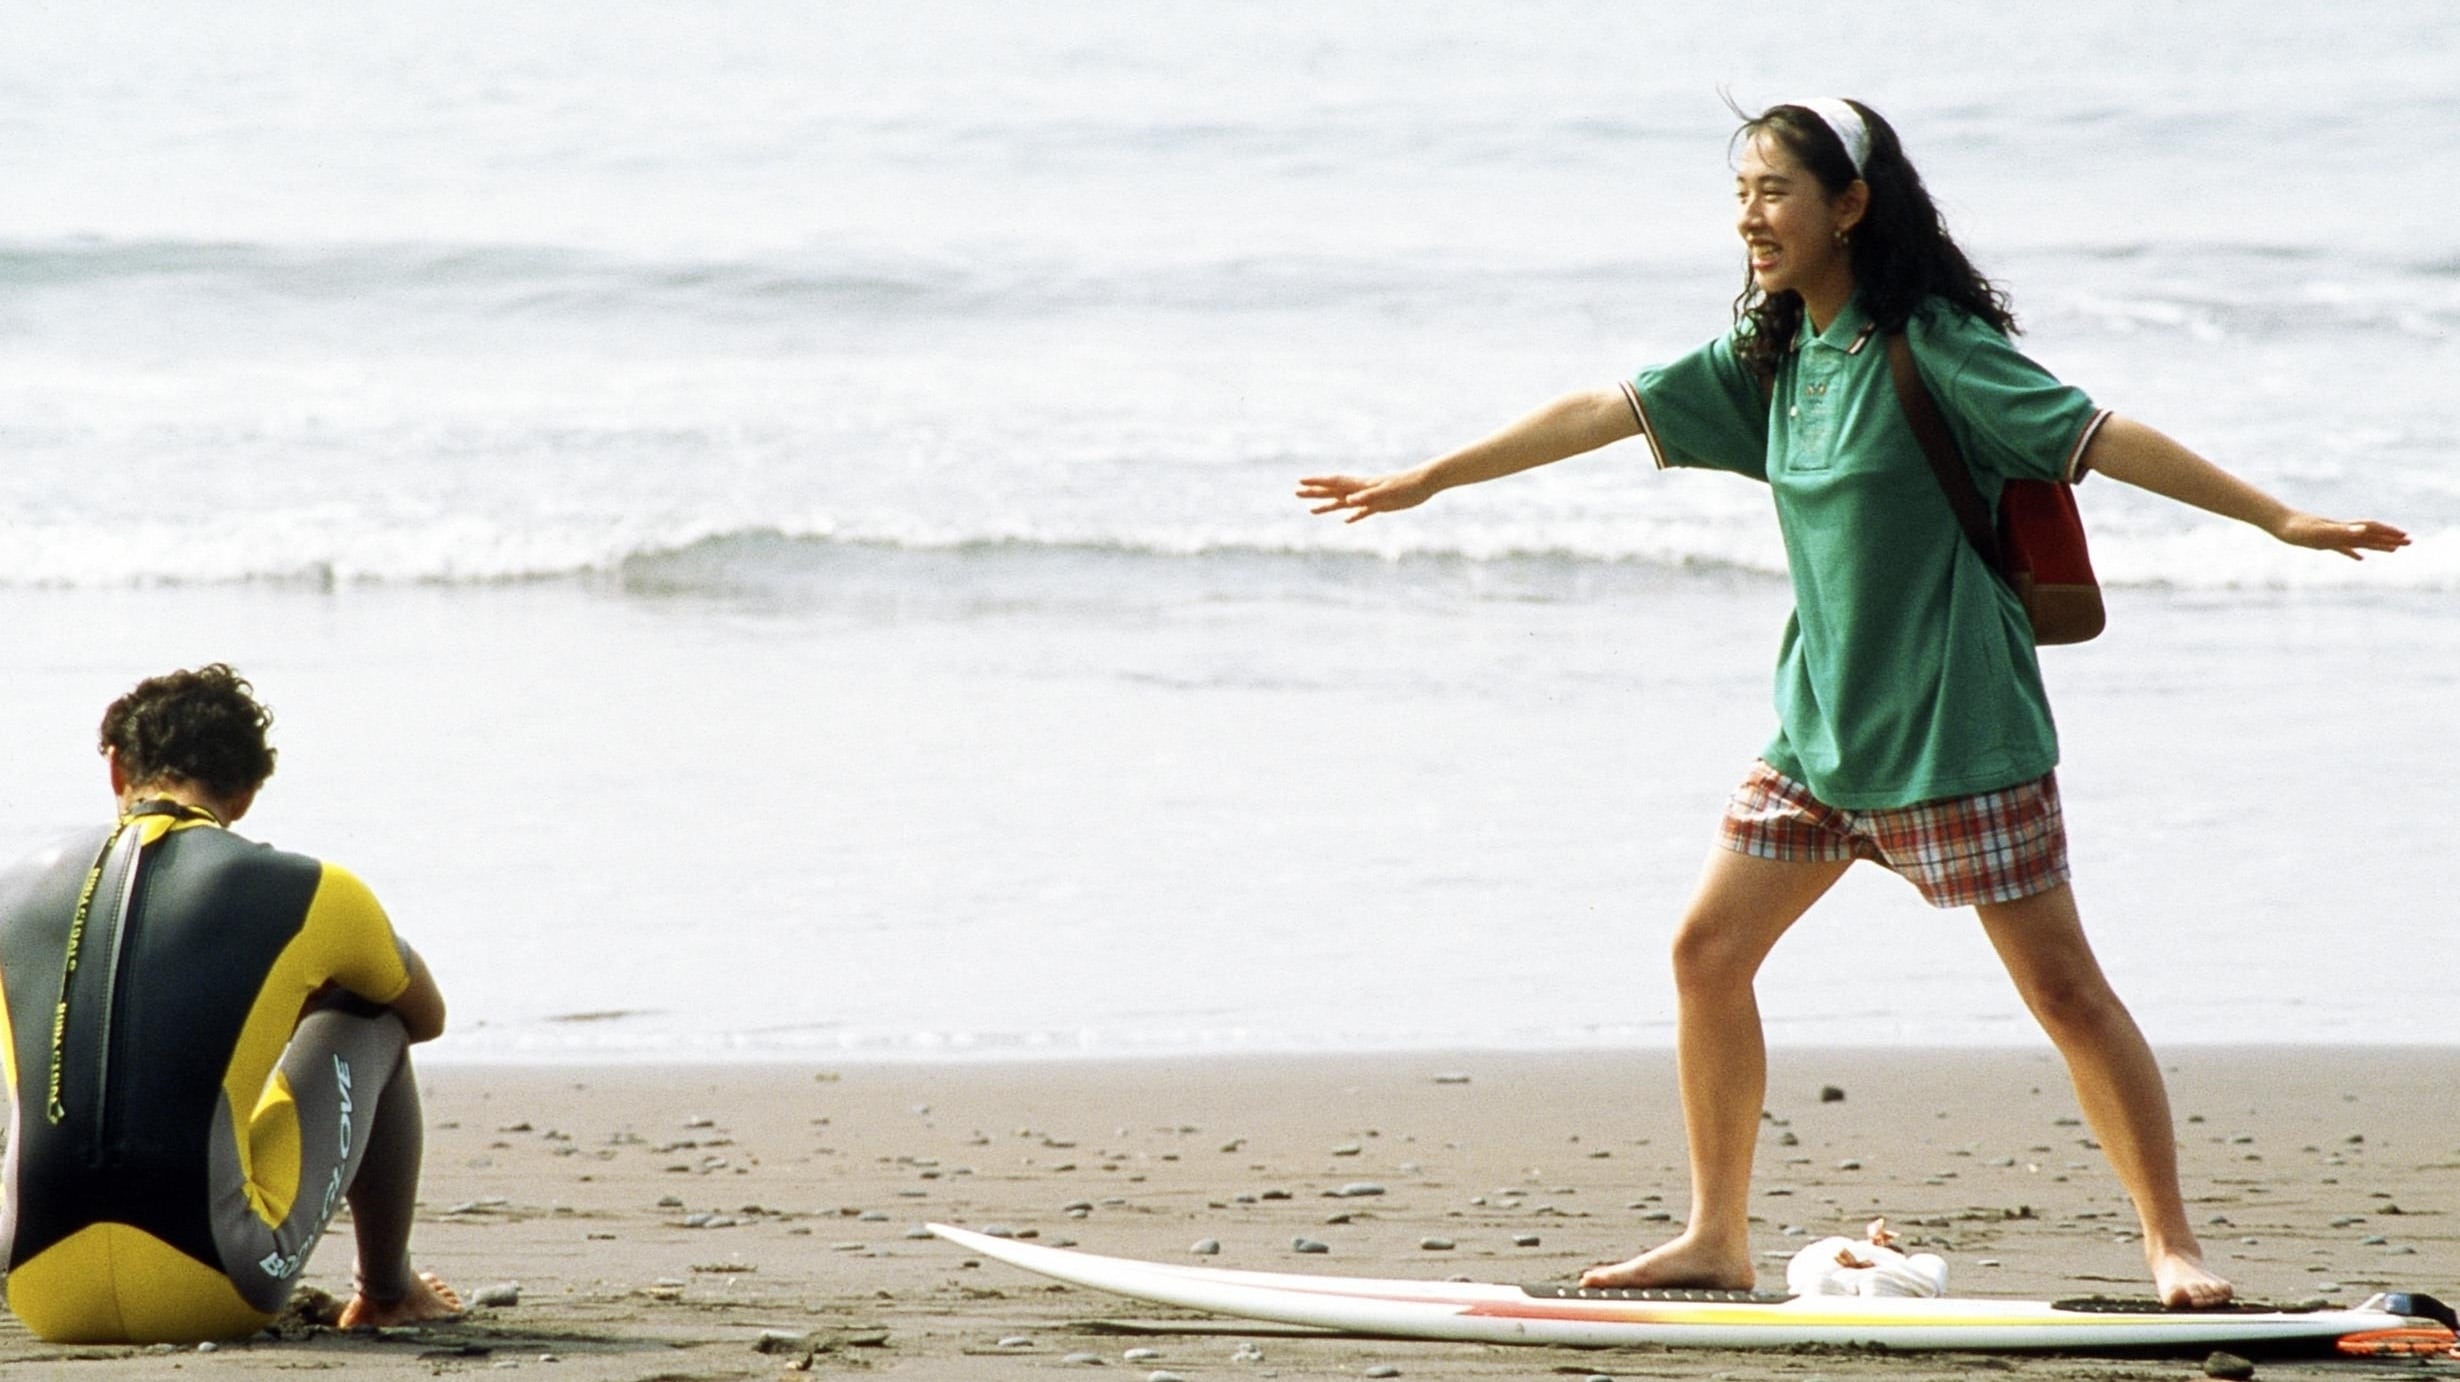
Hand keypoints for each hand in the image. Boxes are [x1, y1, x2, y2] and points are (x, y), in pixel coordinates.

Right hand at [1296, 470, 1432, 523]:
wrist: (1426, 482)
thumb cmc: (1408, 486)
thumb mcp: (1387, 493)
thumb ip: (1368, 497)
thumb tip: (1348, 502)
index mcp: (1361, 486)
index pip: (1334, 483)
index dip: (1317, 483)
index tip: (1300, 482)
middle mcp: (1362, 491)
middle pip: (1333, 491)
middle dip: (1314, 493)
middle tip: (1296, 492)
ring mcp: (1370, 498)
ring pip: (1343, 502)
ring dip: (1327, 505)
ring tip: (1311, 511)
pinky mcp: (1381, 505)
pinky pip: (1361, 512)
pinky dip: (1352, 516)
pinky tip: (1346, 521)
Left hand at [2272, 513, 2410, 559]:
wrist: (2279, 523)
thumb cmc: (2299, 529)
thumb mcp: (2320, 532)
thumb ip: (2342, 531)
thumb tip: (2363, 530)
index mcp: (2344, 530)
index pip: (2372, 530)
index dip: (2388, 534)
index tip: (2405, 538)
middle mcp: (2342, 531)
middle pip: (2371, 535)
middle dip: (2390, 539)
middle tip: (2410, 542)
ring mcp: (2334, 536)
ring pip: (2361, 542)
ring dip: (2378, 545)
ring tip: (2394, 550)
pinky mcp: (2323, 542)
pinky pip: (2344, 549)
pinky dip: (2354, 553)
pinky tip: (2361, 558)